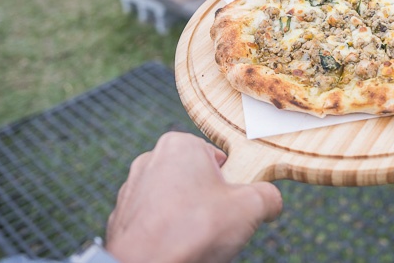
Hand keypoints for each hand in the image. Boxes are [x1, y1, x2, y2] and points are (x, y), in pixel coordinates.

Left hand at [106, 132, 281, 262]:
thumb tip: (271, 201)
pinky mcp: (122, 217)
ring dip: (188, 219)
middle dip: (210, 203)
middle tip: (216, 226)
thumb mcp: (250, 208)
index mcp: (180, 145)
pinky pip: (156, 222)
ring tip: (195, 241)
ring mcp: (132, 189)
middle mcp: (151, 159)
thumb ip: (268, 196)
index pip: (220, 159)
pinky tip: (176, 248)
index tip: (234, 206)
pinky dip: (167, 234)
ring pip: (176, 202)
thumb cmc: (192, 231)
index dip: (232, 186)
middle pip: (197, 181)